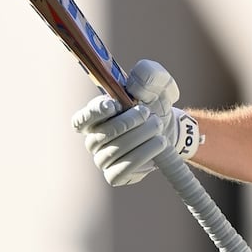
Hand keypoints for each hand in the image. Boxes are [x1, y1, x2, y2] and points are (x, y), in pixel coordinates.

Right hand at [72, 60, 201, 185]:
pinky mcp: (115, 175)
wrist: (169, 129)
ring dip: (139, 139)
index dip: (93, 112)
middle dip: (129, 123)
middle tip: (150, 115)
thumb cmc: (156, 105)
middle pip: (103, 134)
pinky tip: (157, 146)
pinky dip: (141, 157)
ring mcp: (103, 158)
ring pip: (113, 152)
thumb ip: (149, 76)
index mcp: (96, 116)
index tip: (113, 105)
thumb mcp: (158, 85)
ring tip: (158, 128)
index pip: (81, 119)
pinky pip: (120, 171)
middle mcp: (94, 138)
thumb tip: (137, 80)